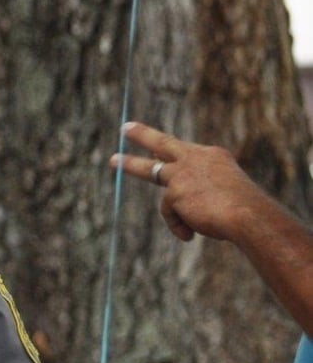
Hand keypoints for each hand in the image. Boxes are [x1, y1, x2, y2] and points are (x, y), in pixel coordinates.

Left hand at [109, 121, 270, 241]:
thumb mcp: (227, 193)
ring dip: (130, 163)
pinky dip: (180, 225)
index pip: (184, 151)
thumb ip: (205, 190)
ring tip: (113, 160)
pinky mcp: (173, 191)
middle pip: (163, 143)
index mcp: (213, 157)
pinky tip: (190, 234)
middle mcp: (196, 159)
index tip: (155, 144)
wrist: (248, 215)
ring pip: (150, 169)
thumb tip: (178, 200)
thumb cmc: (245, 211)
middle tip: (125, 128)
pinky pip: (170, 213)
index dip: (170, 149)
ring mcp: (182, 174)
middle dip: (143, 134)